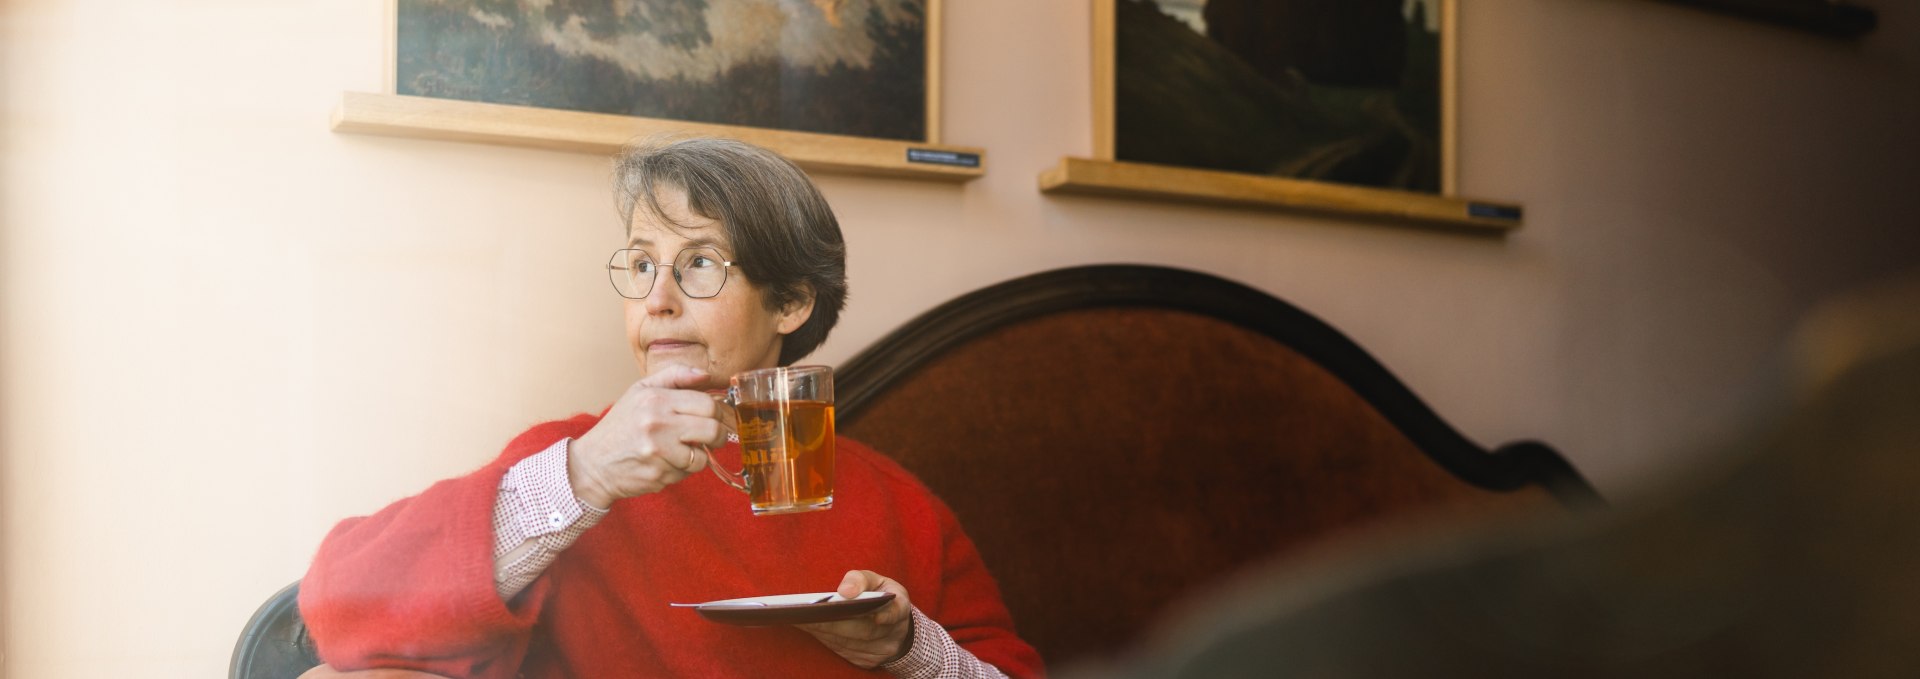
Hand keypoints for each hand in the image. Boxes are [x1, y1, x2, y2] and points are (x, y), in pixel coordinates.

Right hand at [568, 365, 731, 507]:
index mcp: (655, 399)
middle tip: (711, 436)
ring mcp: (658, 452)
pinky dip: (682, 470)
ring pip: (703, 457)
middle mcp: (657, 424)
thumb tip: (706, 375)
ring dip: (699, 456)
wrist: (593, 463)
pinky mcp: (658, 475)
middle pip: (713, 430)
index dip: (717, 412)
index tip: (714, 417)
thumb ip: (675, 376)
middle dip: (718, 435)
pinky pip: (687, 474)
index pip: (707, 404)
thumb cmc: (621, 425)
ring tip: (683, 450)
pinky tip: (667, 462)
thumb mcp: (640, 390)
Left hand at [795, 570, 915, 669]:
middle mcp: (892, 635)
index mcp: (899, 608)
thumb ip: (861, 579)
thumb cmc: (880, 597)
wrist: (895, 628)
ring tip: (799, 618)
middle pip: (862, 631)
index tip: (862, 610)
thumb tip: (844, 591)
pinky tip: (808, 627)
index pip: (894, 612)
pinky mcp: (866, 662)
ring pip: (849, 643)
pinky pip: (843, 652)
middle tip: (805, 613)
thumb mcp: (877, 581)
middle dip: (833, 622)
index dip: (883, 614)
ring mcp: (879, 652)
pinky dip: (824, 638)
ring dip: (823, 631)